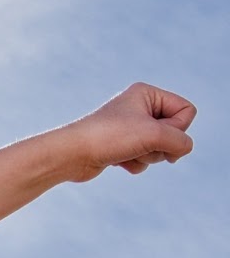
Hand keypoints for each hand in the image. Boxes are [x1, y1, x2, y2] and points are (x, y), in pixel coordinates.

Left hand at [63, 82, 196, 181]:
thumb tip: (182, 150)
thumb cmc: (109, 137)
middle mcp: (139, 107)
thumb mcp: (154, 135)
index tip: (154, 132)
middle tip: (136, 144)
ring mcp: (130, 128)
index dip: (177, 128)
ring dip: (146, 156)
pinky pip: (145, 159)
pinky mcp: (122, 146)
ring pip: (161, 149)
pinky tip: (116, 161)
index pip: (186, 110)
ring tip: (124, 152)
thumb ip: (181, 142)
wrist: (71, 155)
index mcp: (147, 94)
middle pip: (175, 132)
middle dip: (160, 145)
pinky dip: (134, 163)